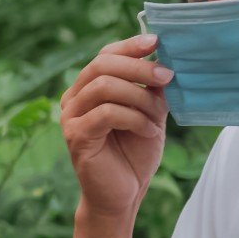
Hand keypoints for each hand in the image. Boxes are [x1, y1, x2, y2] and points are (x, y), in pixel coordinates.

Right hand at [59, 34, 170, 220]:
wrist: (122, 196)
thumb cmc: (134, 155)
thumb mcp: (149, 114)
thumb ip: (150, 89)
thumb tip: (164, 60)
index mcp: (88, 89)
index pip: (105, 56)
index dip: (130, 46)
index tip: (157, 42)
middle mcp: (73, 99)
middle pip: (102, 65)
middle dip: (139, 68)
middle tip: (167, 76)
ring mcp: (71, 117)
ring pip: (104, 87)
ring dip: (140, 97)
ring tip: (159, 116)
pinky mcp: (76, 136)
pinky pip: (107, 113)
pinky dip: (135, 118)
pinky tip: (149, 130)